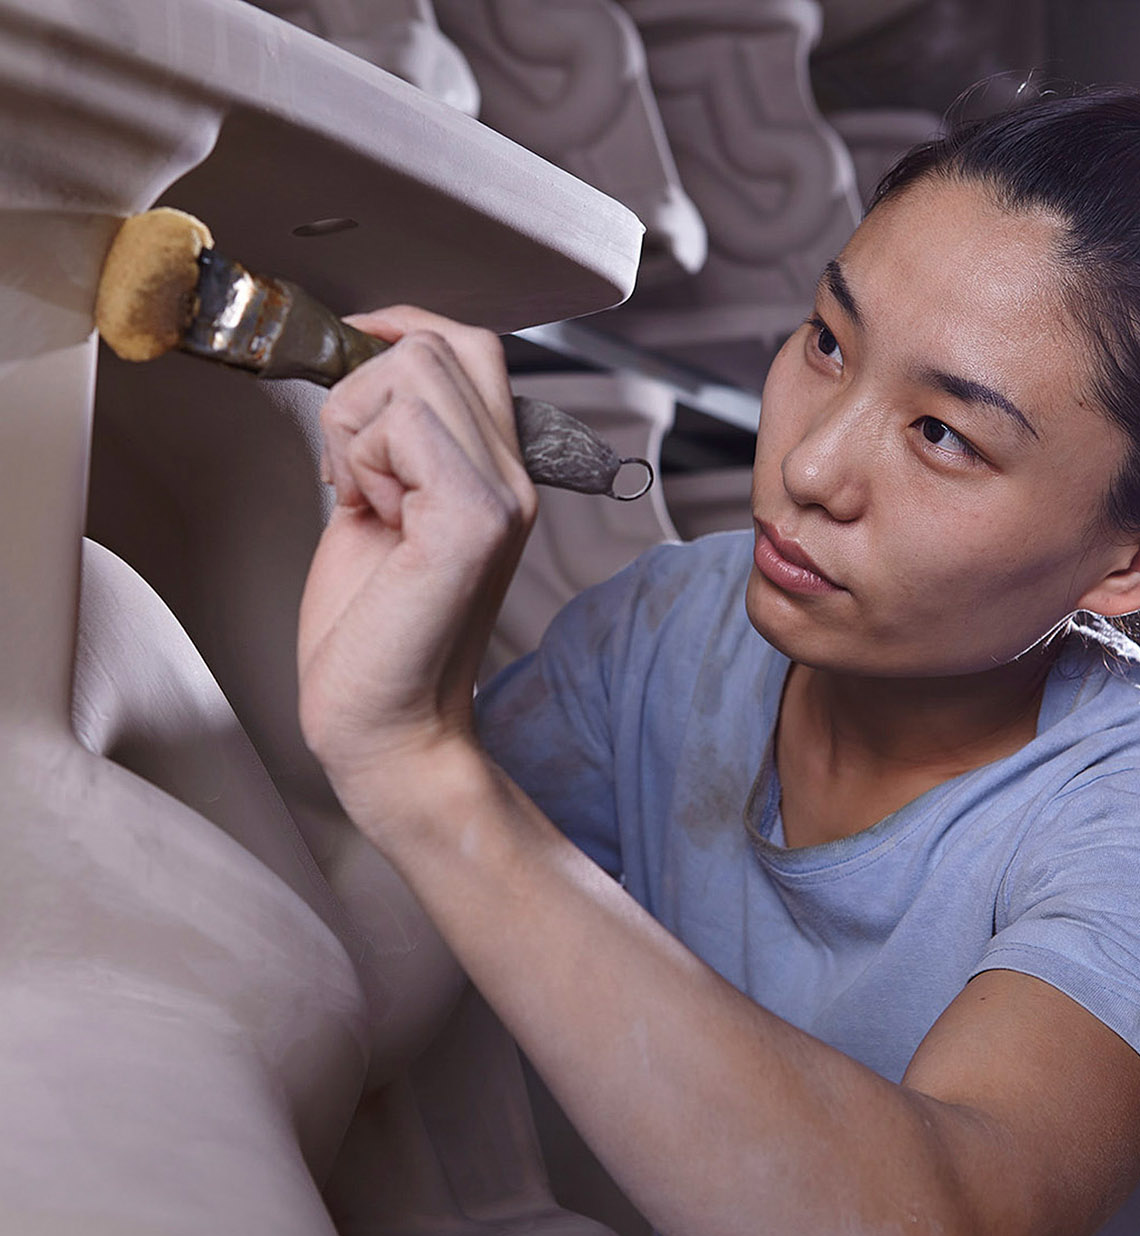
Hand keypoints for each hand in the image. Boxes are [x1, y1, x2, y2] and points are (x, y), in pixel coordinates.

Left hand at [297, 306, 535, 815]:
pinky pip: (401, 425)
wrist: (386, 727)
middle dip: (363, 393)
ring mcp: (500, 498)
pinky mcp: (471, 521)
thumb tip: (359, 379)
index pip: (471, 345)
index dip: (404, 328)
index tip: (352, 348)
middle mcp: (511, 480)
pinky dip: (360, 461)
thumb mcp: (380, 513)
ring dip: (356, 430)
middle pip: (438, 346)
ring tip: (364, 501)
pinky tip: (368, 516)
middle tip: (354, 473)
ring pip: (413, 374)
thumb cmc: (374, 637)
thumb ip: (390, 446)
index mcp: (493, 475)